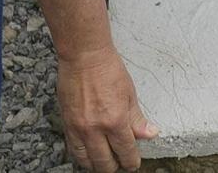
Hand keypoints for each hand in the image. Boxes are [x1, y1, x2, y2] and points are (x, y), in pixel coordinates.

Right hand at [57, 45, 155, 172]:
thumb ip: (137, 119)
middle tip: (120, 164)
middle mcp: (95, 128)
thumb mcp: (129, 94)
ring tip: (105, 162)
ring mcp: (79, 128)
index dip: (131, 162)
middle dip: (115, 167)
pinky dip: (82, 156)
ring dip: (97, 164)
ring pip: (86, 161)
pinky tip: (88, 154)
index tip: (133, 163)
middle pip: (105, 163)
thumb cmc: (108, 69)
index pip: (125, 153)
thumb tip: (150, 134)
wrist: (84, 56)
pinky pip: (73, 149)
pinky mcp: (67, 124)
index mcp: (115, 120)